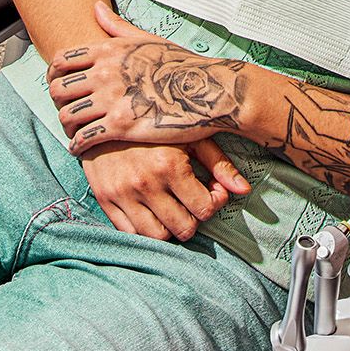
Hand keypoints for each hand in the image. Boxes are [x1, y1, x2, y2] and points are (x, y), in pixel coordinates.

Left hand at [48, 2, 250, 154]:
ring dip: (67, 126)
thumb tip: (95, 7)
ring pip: (67, 116)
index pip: (60, 61)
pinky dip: (78, 145)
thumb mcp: (148, 39)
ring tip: (75, 131)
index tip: (60, 86)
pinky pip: (84, 138)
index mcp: (110, 50)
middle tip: (68, 110)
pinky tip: (83, 147)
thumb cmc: (183, 65)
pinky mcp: (122, 125)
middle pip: (58, 89)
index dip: (54, 75)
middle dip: (58, 102)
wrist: (210, 90)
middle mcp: (106, 73)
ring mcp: (112, 99)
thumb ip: (117, 26)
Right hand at [82, 138, 249, 239]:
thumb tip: (245, 190)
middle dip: (195, 218)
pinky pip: (129, 233)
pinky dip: (145, 229)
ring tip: (175, 208)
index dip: (215, 203)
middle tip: (194, 201)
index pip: (204, 209)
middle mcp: (145, 183)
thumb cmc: (158, 122)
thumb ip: (219, 164)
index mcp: (170, 165)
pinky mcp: (105, 199)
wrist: (107, 114)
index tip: (213, 190)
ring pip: (156, 236)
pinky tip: (154, 211)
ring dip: (171, 227)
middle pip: (182, 228)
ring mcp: (122, 194)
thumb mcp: (192, 135)